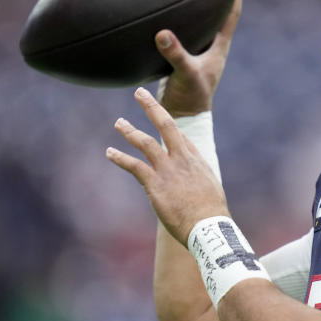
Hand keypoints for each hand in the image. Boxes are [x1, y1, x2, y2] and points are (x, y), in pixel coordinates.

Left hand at [107, 87, 229, 243]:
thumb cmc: (211, 215)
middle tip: (139, 93)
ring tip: (119, 123)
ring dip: (130, 131)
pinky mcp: (155, 183)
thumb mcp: (211, 191)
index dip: (167, 124)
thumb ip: (200, 182)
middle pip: (166, 125)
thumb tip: (196, 187)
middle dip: (152, 107)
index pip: (180, 135)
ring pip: (146, 142)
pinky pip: (134, 165)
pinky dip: (120, 158)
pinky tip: (109, 153)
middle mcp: (182, 159)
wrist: (208, 226)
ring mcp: (168, 169)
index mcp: (196, 160)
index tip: (158, 115)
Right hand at [155, 0, 242, 116]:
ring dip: (197, 11)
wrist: (182, 117)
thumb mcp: (184, 73)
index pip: (231, 17)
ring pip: (200, 26)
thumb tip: (162, 33)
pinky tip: (166, 17)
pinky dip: (178, 25)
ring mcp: (197, 53)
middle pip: (218, 17)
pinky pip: (182, 36)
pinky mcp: (182, 59)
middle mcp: (211, 48)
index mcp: (218, 48)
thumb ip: (175, 54)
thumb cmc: (190, 97)